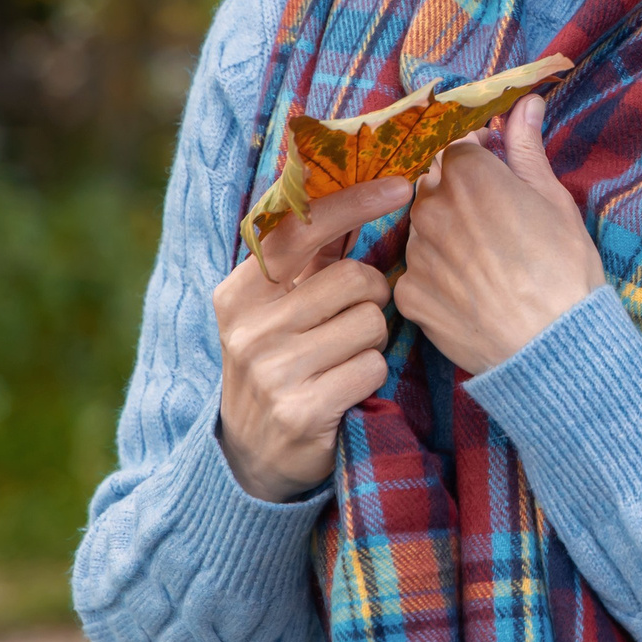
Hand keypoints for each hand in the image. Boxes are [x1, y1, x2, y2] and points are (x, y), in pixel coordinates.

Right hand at [212, 177, 409, 502]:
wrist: (251, 456)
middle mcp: (249, 329)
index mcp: (239, 293)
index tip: (401, 185)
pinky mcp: (302, 410)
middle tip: (353, 317)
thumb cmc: (279, 361)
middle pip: (355, 279)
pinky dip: (372, 374)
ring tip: (343, 356)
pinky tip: (345, 388)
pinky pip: (373, 367)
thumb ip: (312, 255)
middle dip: (372, 296)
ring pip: (371, 323)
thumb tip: (362, 185)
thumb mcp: (277, 308)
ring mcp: (272, 372)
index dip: (355, 202)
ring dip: (373, 340)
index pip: (302, 229)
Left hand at [399, 93, 605, 376]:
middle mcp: (431, 207)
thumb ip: (527, 149)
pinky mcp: (409, 293)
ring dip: (447, 237)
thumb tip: (526, 102)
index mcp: (469, 175)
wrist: (552, 346)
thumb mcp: (555, 201)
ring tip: (489, 266)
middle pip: (436, 187)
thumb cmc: (564, 270)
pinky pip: (418, 273)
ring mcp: (415, 252)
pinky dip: (440, 278)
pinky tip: (472, 293)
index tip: (501, 181)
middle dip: (461, 198)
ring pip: (425, 230)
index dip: (481, 162)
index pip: (459, 150)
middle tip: (499, 229)